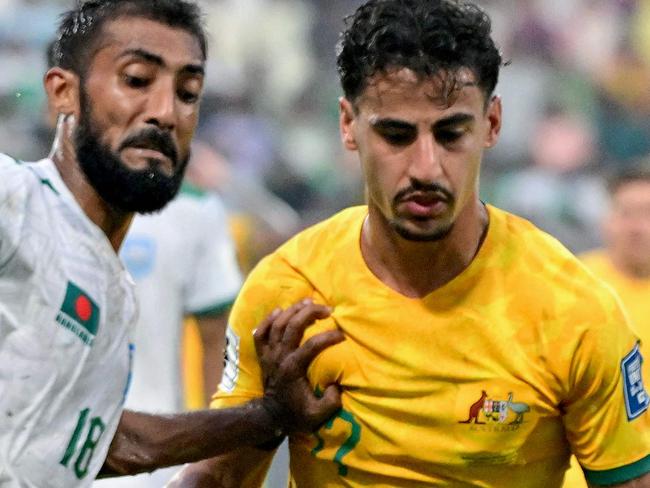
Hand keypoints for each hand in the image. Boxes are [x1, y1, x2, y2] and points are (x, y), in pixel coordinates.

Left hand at [253, 299, 342, 433]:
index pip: (311, 346)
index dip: (328, 337)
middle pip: (292, 326)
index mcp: (293, 368)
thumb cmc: (296, 415)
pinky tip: (279, 310)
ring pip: (277, 324)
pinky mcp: (263, 355)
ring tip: (308, 302)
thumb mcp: (317, 415)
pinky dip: (268, 319)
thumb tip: (337, 385)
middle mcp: (279, 357)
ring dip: (292, 310)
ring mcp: (269, 354)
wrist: (269, 418)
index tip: (342, 335)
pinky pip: (261, 332)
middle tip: (327, 309)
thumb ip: (331, 402)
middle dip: (310, 312)